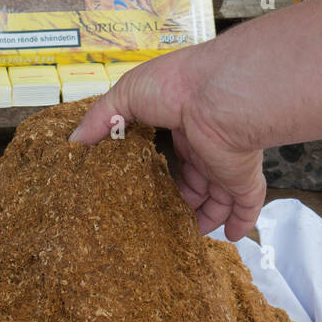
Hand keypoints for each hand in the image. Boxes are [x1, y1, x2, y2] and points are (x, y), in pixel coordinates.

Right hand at [70, 35, 266, 241]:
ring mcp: (226, 164)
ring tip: (187, 235)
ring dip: (207, 216)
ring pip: (219, 198)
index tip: (145, 189)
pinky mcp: (242, 180)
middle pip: (197, 180)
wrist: (217, 96)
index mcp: (182, 123)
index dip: (162, 171)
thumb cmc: (174, 86)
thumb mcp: (125, 96)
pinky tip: (232, 235)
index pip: (174, 153)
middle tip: (164, 220)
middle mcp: (206, 145)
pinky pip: (248, 206)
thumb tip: (73, 143)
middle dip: (184, 200)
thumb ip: (100, 120)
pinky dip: (242, 221)